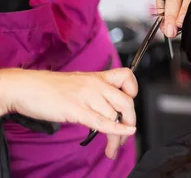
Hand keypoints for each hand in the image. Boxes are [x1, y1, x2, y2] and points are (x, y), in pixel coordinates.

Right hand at [0, 68, 137, 158]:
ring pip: (115, 116)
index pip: (127, 76)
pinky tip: (120, 136)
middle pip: (126, 102)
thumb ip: (94, 92)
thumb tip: (106, 108)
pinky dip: (115, 131)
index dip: (133, 90)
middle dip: (130, 121)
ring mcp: (87, 96)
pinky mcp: (76, 109)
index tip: (129, 103)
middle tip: (126, 135)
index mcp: (97, 77)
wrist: (25, 87)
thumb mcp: (78, 83)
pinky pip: (102, 121)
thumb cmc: (48, 87)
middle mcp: (96, 85)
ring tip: (112, 147)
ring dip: (118, 135)